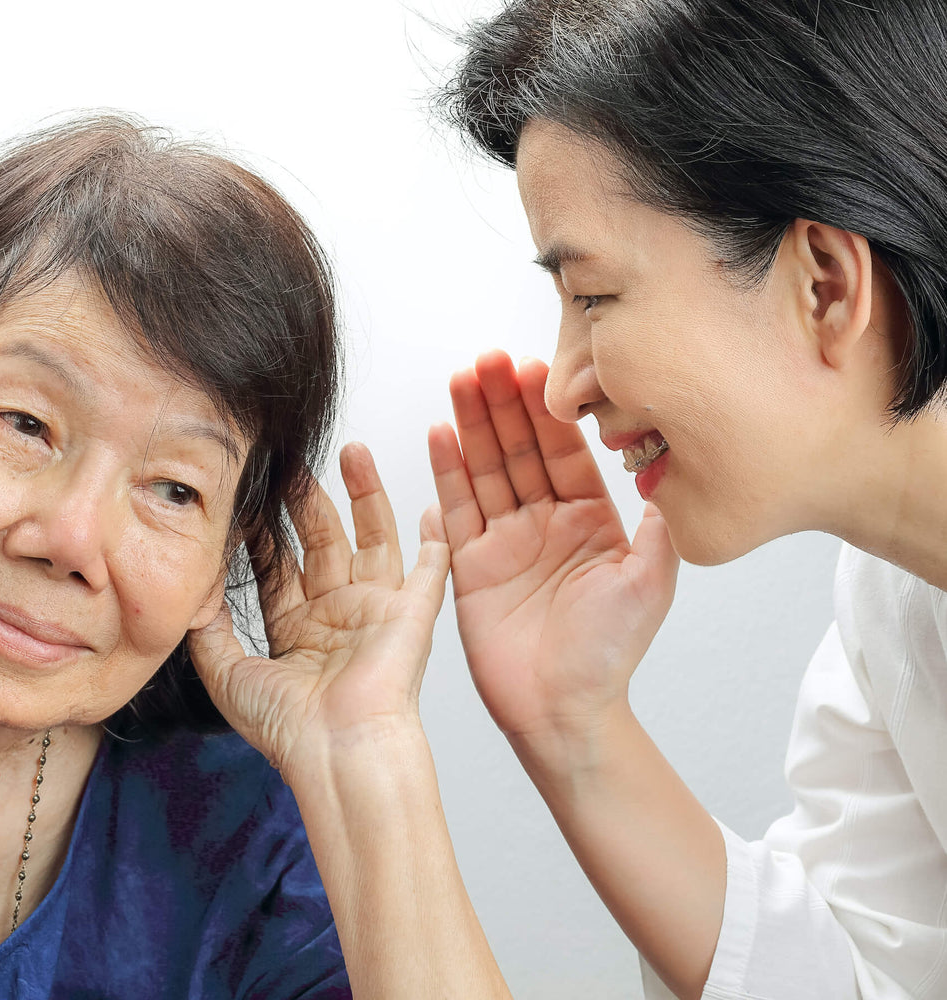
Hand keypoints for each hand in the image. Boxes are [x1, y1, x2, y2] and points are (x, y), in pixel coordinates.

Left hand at [189, 442, 448, 780]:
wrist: (336, 750)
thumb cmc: (287, 727)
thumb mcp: (227, 675)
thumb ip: (207, 630)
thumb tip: (196, 588)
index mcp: (295, 631)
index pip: (277, 566)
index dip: (262, 530)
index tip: (248, 492)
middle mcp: (336, 617)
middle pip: (321, 542)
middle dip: (305, 500)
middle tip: (289, 460)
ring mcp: (374, 612)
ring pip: (371, 539)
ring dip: (364, 495)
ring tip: (351, 451)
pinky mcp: (410, 615)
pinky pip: (428, 572)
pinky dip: (435, 541)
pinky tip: (434, 507)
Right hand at [431, 352, 678, 753]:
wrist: (564, 711)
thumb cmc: (611, 655)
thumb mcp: (650, 580)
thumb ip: (657, 524)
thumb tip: (668, 466)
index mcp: (591, 520)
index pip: (564, 450)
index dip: (548, 410)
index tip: (535, 367)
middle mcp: (545, 522)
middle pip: (519, 448)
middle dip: (503, 402)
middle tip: (488, 359)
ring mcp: (505, 540)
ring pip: (485, 468)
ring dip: (473, 422)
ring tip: (460, 378)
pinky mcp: (469, 564)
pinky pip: (456, 508)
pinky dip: (447, 469)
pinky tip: (441, 431)